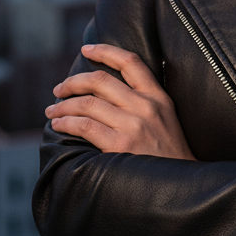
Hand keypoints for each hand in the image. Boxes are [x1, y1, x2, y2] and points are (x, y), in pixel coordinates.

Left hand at [46, 44, 195, 159]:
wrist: (182, 186)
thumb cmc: (169, 156)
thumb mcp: (167, 120)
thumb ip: (145, 103)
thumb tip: (108, 92)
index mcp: (159, 97)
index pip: (130, 62)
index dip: (105, 51)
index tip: (86, 49)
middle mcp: (146, 106)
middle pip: (100, 80)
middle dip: (73, 82)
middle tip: (59, 89)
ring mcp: (133, 125)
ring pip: (87, 103)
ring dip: (63, 106)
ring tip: (53, 111)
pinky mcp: (120, 145)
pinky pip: (84, 126)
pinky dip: (65, 122)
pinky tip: (58, 125)